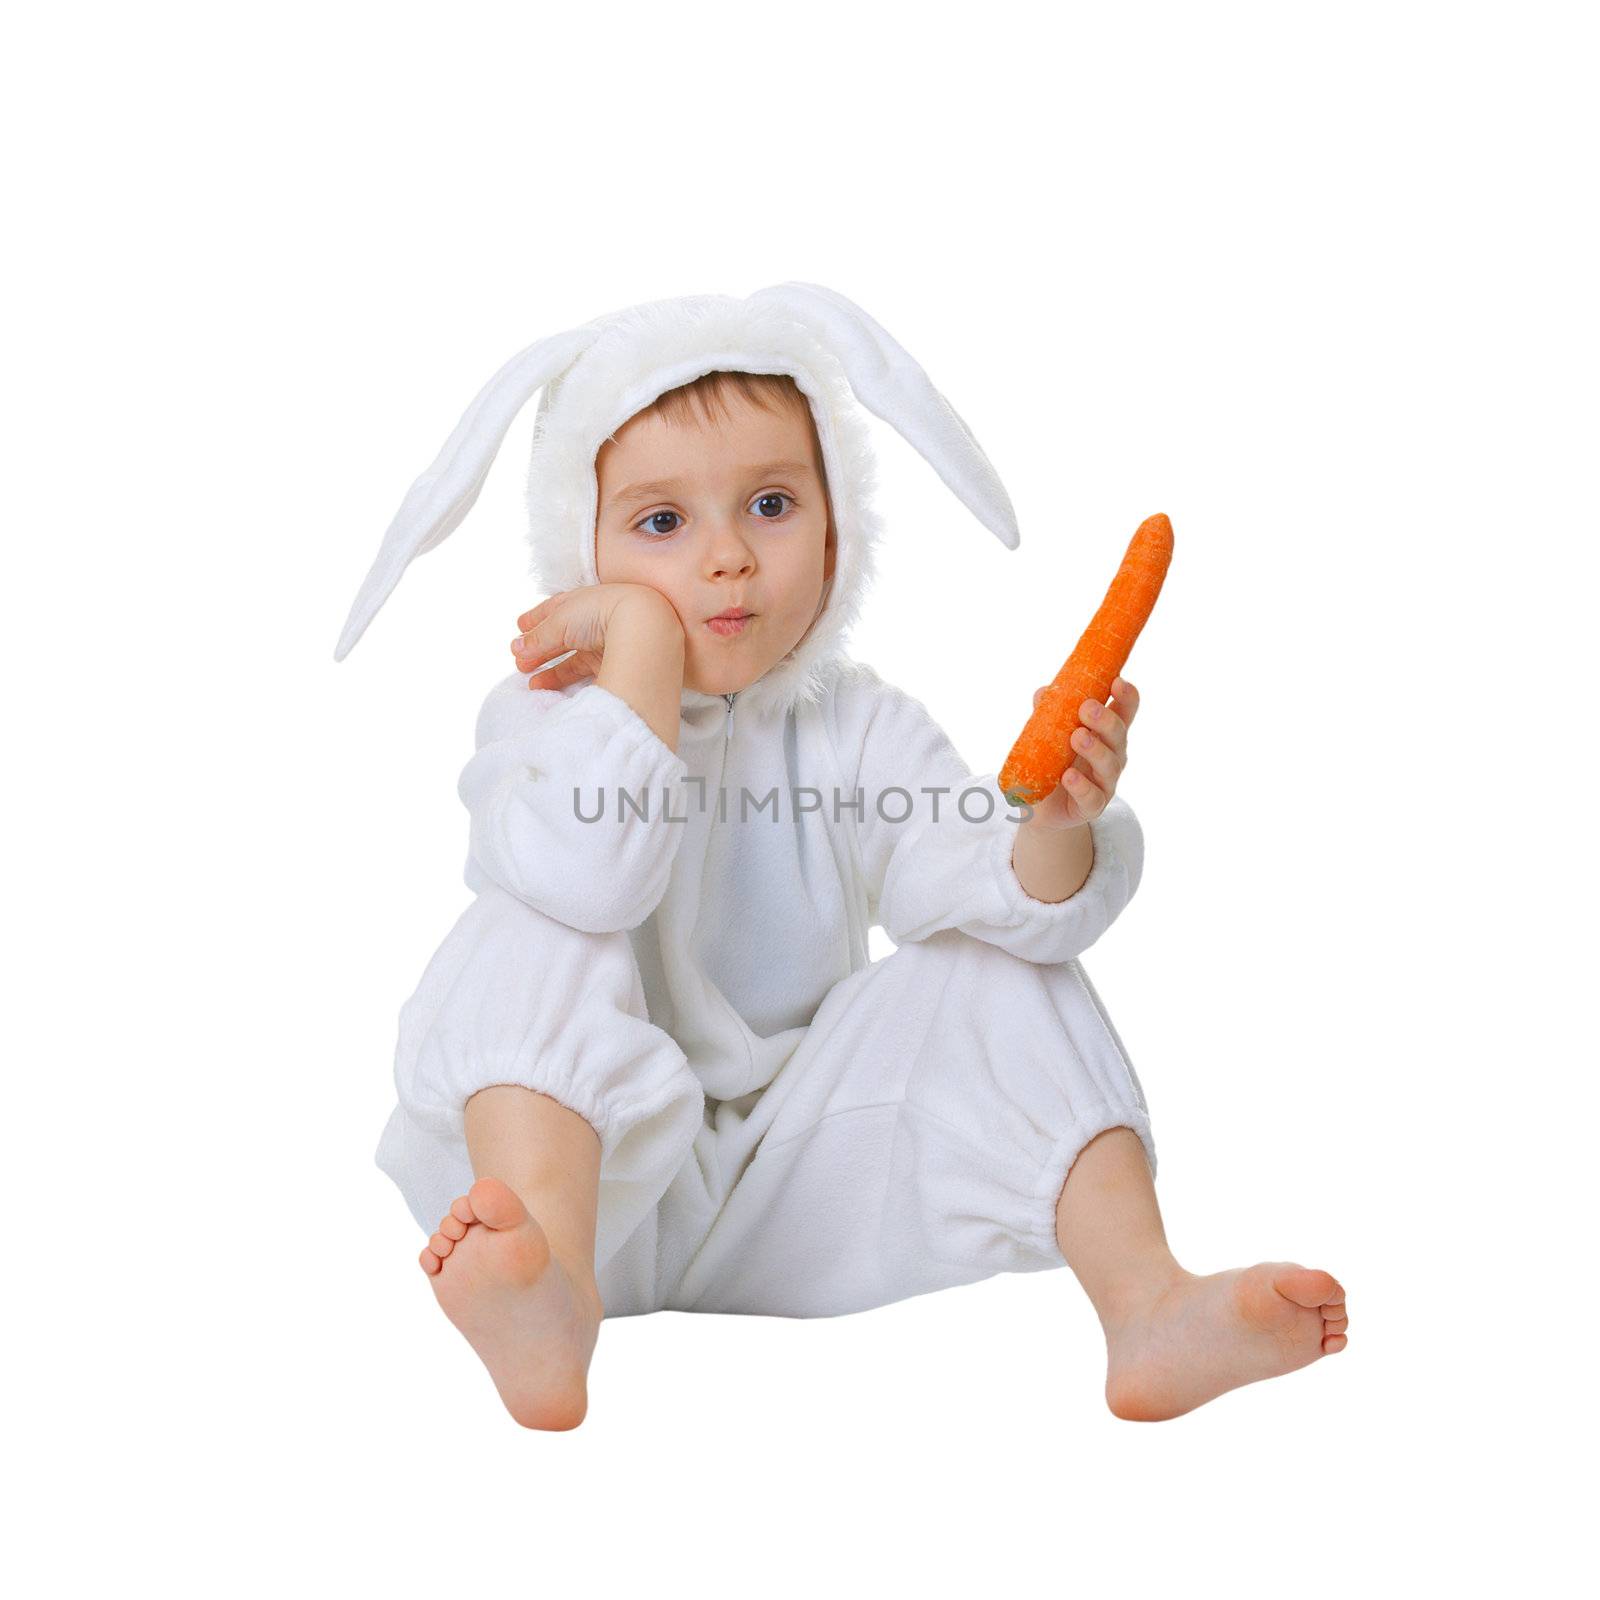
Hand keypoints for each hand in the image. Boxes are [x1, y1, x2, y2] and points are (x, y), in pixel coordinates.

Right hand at [510, 583, 679, 690]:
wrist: (644, 631)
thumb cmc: (600, 613)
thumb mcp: (561, 621)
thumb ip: (538, 636)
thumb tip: (515, 648)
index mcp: (586, 598)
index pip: (556, 607)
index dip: (537, 617)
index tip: (519, 626)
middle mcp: (599, 618)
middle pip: (563, 634)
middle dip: (539, 646)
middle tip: (519, 660)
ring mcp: (609, 642)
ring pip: (573, 655)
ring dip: (548, 666)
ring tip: (528, 681)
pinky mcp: (617, 663)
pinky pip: (584, 671)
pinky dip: (563, 679)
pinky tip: (546, 687)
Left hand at [1021, 675, 1138, 829]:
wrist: (1043, 808)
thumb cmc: (1052, 762)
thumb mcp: (1049, 735)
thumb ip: (1048, 714)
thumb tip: (1043, 693)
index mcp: (1106, 734)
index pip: (1125, 711)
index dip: (1126, 696)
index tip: (1117, 681)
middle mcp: (1112, 756)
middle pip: (1118, 735)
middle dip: (1105, 720)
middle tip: (1087, 708)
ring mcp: (1105, 783)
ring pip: (1109, 765)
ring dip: (1095, 749)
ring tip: (1077, 737)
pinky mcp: (1092, 806)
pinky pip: (1091, 797)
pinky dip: (1081, 786)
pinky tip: (1069, 777)